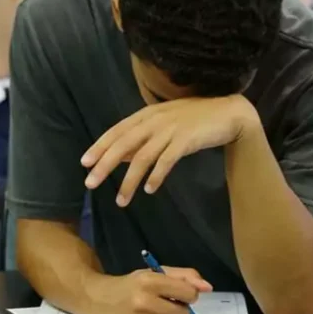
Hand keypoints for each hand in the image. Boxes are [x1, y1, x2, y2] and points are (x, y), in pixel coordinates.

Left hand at [82, 95, 257, 205]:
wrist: (228, 113)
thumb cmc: (195, 118)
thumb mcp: (164, 123)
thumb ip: (143, 137)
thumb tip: (120, 156)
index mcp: (147, 114)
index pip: (117, 131)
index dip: (100, 146)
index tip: (85, 162)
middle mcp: (155, 120)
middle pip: (123, 144)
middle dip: (105, 164)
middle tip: (90, 183)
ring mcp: (170, 130)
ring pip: (142, 157)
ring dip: (129, 181)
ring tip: (121, 200)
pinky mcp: (186, 140)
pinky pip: (166, 160)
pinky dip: (156, 176)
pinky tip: (149, 190)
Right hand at [86, 267, 212, 313]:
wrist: (98, 301)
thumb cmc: (130, 286)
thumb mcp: (154, 274)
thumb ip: (183, 277)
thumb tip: (208, 287)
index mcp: (149, 282)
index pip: (189, 293)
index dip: (188, 294)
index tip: (178, 294)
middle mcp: (145, 302)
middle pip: (185, 313)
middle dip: (179, 309)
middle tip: (164, 305)